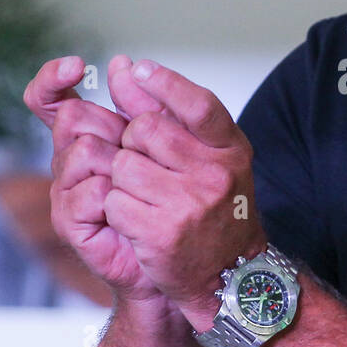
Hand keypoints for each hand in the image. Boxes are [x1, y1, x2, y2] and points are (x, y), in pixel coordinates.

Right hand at [23, 54, 168, 309]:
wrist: (189, 259)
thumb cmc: (180, 199)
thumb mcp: (175, 143)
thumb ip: (147, 106)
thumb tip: (121, 63)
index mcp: (91, 135)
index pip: (50, 99)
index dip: (51, 79)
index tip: (75, 65)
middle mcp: (72, 159)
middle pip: (72, 117)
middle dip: (114, 128)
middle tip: (143, 155)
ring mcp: (67, 190)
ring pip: (81, 152)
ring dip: (122, 165)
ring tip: (146, 188)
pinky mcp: (70, 221)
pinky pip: (90, 192)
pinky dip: (118, 198)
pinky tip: (137, 209)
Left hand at [102, 59, 265, 323]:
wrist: (230, 279)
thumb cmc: (217, 213)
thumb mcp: (208, 160)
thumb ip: (167, 114)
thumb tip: (124, 68)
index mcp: (231, 150)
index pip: (199, 105)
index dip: (165, 83)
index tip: (138, 70)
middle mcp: (215, 174)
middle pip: (145, 131)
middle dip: (133, 145)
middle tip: (148, 168)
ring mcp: (189, 203)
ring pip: (123, 166)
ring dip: (123, 181)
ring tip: (146, 199)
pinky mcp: (161, 232)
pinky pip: (115, 201)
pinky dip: (117, 210)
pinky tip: (139, 223)